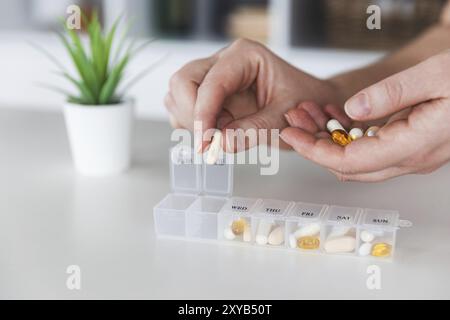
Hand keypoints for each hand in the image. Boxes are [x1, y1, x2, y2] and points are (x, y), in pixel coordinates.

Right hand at [165, 39, 342, 150]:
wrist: (310, 106)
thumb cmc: (303, 105)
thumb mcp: (285, 118)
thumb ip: (254, 130)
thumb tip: (221, 143)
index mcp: (244, 56)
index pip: (211, 82)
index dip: (203, 114)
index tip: (206, 143)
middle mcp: (223, 62)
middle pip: (182, 81)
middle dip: (192, 114)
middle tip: (210, 141)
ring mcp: (212, 77)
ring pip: (177, 95)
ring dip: (190, 121)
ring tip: (220, 134)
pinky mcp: (207, 94)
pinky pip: (182, 108)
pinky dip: (191, 125)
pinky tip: (215, 133)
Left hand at [280, 51, 449, 181]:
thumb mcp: (436, 76)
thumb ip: (393, 93)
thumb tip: (353, 108)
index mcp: (414, 145)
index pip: (349, 161)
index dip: (315, 151)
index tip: (291, 136)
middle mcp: (411, 158)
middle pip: (349, 166)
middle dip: (316, 147)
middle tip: (295, 124)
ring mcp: (413, 154)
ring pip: (358, 160)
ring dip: (330, 142)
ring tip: (309, 117)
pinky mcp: (413, 145)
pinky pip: (371, 149)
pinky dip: (348, 138)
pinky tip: (336, 118)